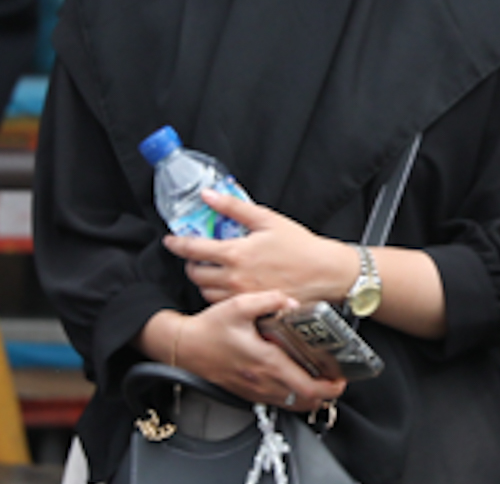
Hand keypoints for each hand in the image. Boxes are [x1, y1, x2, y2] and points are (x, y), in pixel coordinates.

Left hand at [164, 191, 354, 305]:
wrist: (324, 273)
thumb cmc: (300, 246)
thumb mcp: (268, 219)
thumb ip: (234, 207)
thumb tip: (208, 195)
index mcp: (235, 253)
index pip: (192, 248)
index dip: (177, 243)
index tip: (171, 240)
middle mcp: (233, 277)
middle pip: (194, 272)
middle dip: (191, 262)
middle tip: (199, 255)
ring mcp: (240, 295)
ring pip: (205, 290)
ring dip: (204, 279)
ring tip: (215, 269)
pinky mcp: (249, 307)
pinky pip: (221, 302)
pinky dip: (218, 292)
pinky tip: (230, 283)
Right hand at [171, 292, 346, 410]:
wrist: (182, 346)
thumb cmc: (209, 328)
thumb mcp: (240, 305)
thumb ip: (270, 300)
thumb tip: (292, 303)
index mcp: (265, 362)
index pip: (304, 386)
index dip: (327, 387)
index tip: (340, 380)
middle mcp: (261, 381)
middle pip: (302, 401)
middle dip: (325, 395)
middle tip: (336, 382)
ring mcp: (252, 389)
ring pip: (290, 405)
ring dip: (309, 398)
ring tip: (322, 383)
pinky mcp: (245, 391)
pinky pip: (275, 402)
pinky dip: (291, 397)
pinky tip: (296, 383)